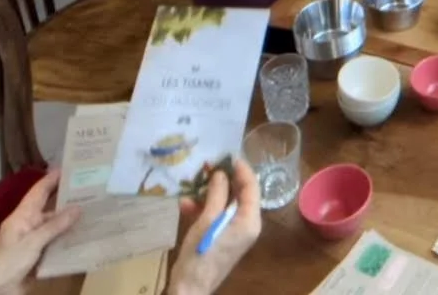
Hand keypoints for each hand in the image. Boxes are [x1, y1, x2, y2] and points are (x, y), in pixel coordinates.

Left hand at [0, 171, 79, 294]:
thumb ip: (54, 225)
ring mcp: (32, 241)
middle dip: (66, 199)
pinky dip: (68, 239)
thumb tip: (77, 208)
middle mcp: (27, 225)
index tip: (68, 167)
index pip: (38, 192)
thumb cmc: (9, 262)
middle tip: (89, 190)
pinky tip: (84, 238)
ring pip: (54, 226)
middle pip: (49, 208)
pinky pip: (55, 243)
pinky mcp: (37, 256)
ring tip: (93, 213)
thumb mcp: (32, 242)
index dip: (51, 179)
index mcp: (21, 216)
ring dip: (70, 221)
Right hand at [168, 158, 261, 294]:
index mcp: (250, 221)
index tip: (227, 155)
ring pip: (224, 204)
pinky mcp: (221, 237)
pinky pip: (215, 216)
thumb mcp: (208, 220)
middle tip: (206, 165)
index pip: (252, 187)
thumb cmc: (201, 253)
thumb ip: (216, 194)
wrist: (190, 287)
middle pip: (239, 194)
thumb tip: (221, 173)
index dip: (241, 169)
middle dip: (222, 180)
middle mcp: (246, 225)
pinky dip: (202, 208)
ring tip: (192, 182)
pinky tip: (185, 203)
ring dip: (208, 194)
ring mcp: (234, 232)